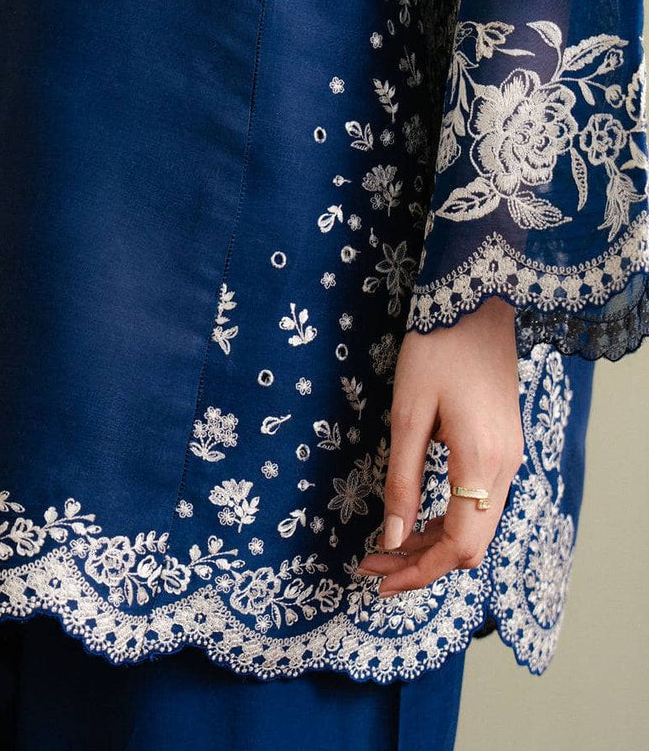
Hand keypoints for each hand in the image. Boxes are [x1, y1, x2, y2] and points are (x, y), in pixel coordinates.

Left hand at [357, 295, 523, 595]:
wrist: (473, 304)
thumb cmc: (435, 351)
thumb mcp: (408, 415)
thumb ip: (402, 480)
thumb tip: (392, 538)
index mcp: (480, 462)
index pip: (457, 545)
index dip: (418, 570)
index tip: (378, 579)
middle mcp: (505, 468)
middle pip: (471, 546)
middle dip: (422, 563)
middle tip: (373, 565)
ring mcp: (510, 457)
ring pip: (477, 526)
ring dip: (434, 543)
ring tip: (387, 545)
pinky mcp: (506, 446)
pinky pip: (481, 502)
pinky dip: (450, 518)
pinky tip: (417, 516)